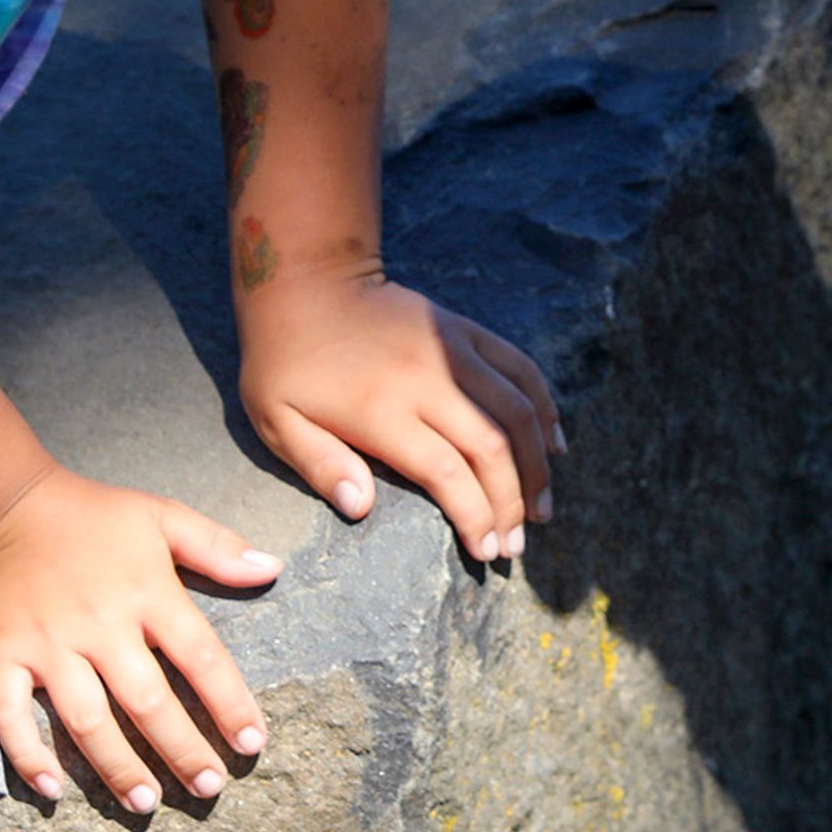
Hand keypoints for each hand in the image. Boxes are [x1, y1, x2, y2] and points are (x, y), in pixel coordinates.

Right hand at [0, 465, 279, 814]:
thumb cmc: (89, 515)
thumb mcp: (160, 516)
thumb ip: (216, 546)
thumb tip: (272, 569)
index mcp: (147, 594)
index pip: (201, 658)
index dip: (230, 704)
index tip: (252, 743)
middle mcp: (100, 627)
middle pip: (148, 701)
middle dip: (182, 750)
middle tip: (207, 789)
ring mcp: (48, 646)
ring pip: (87, 720)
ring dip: (117, 766)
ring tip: (145, 802)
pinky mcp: (2, 658)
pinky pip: (11, 717)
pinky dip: (28, 756)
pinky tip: (52, 791)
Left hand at [242, 276, 561, 561]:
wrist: (308, 280)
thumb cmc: (286, 361)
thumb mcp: (277, 418)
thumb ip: (320, 465)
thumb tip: (361, 509)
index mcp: (380, 409)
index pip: (447, 471)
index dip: (475, 514)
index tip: (486, 550)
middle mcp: (427, 379)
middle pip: (492, 446)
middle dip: (512, 502)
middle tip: (516, 546)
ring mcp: (453, 351)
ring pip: (517, 410)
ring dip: (537, 464)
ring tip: (542, 508)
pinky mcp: (466, 331)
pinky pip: (520, 368)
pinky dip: (545, 407)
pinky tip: (554, 445)